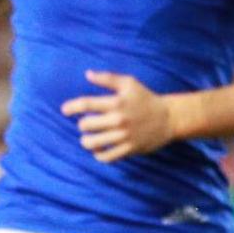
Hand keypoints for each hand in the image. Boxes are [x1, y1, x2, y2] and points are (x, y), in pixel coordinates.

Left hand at [62, 70, 176, 161]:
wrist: (169, 118)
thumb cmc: (145, 98)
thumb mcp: (129, 83)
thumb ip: (108, 78)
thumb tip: (87, 74)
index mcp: (117, 102)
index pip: (86, 104)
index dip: (71, 107)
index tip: (64, 110)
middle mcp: (118, 120)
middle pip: (85, 125)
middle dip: (82, 124)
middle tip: (86, 124)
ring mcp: (124, 136)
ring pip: (92, 143)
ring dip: (86, 141)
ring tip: (89, 138)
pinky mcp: (129, 149)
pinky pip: (105, 157)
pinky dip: (98, 154)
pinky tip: (99, 149)